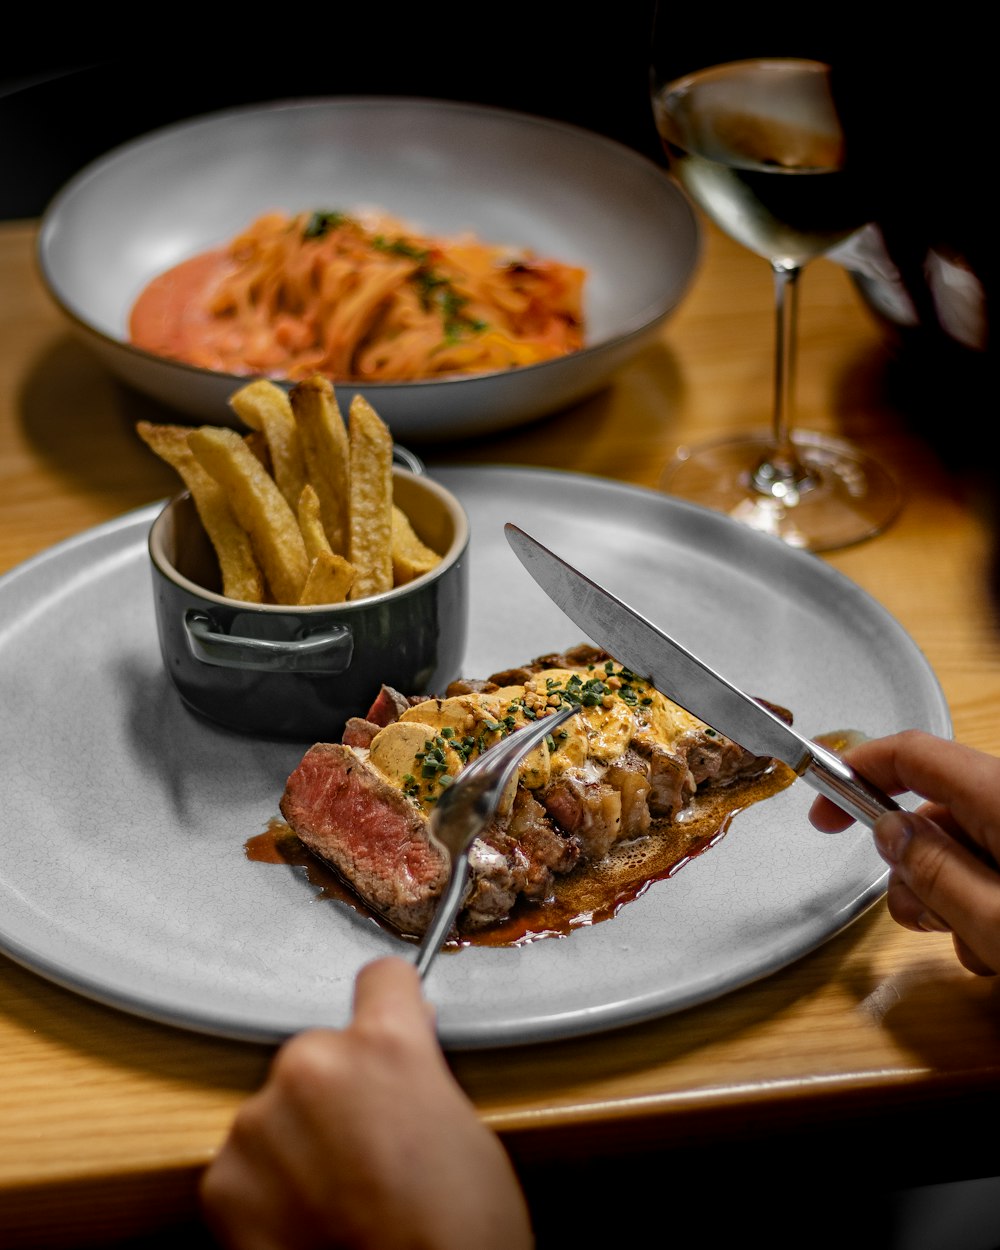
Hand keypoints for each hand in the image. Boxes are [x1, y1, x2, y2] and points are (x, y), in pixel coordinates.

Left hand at [199, 956, 532, 1249]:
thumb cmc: (457, 1235)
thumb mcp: (464, 1131)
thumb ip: (419, 1077)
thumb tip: (401, 1058)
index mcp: (385, 1045)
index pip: (380, 979)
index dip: (391, 1004)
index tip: (389, 1019)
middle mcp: (313, 1065)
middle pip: (320, 1054)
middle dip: (337, 1092)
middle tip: (369, 1151)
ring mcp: (259, 1122)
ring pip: (278, 1110)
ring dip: (298, 1141)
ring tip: (338, 1199)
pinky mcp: (222, 1180)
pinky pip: (245, 1166)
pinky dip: (267, 1191)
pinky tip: (305, 1224)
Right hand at [809, 730, 999, 975]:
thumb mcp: (995, 920)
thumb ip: (935, 872)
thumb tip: (888, 831)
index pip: (913, 753)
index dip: (856, 770)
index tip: (822, 814)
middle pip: (936, 813)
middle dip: (910, 866)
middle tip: (923, 919)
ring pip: (963, 850)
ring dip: (949, 898)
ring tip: (980, 947)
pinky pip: (994, 871)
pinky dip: (983, 907)